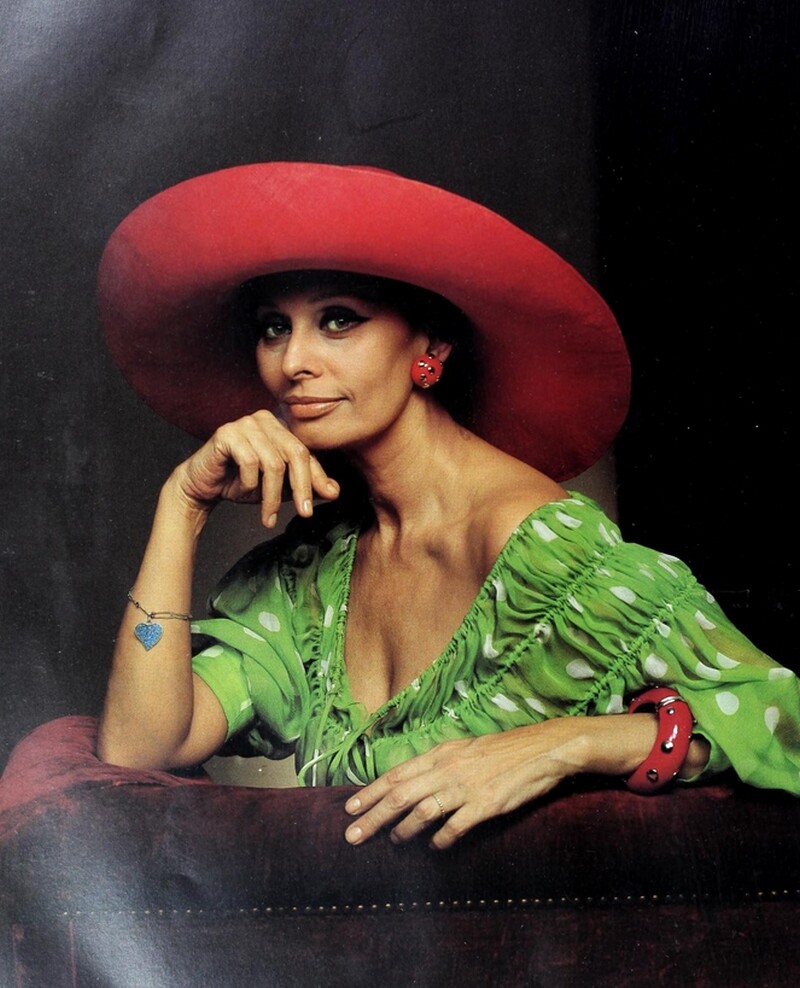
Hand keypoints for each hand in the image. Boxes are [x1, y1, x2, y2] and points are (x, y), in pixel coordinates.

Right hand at [170, 410, 338, 526]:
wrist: (202, 486)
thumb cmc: (240, 482)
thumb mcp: (279, 487)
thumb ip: (304, 485)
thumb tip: (334, 491)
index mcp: (280, 427)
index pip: (306, 452)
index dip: (317, 478)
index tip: (324, 500)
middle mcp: (265, 420)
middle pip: (295, 453)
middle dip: (302, 487)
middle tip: (304, 513)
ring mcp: (245, 423)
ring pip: (273, 463)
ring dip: (272, 495)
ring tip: (268, 516)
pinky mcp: (226, 433)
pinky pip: (249, 461)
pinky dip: (250, 483)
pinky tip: (244, 490)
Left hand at [344, 721, 589, 850]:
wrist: (542, 750)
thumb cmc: (503, 750)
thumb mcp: (465, 748)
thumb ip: (439, 763)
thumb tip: (412, 780)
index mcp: (441, 753)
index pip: (396, 774)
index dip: (370, 792)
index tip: (349, 807)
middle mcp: (448, 769)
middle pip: (400, 794)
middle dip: (373, 816)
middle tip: (352, 835)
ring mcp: (466, 788)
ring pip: (422, 811)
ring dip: (402, 831)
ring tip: (392, 842)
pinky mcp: (485, 805)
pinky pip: (455, 827)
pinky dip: (440, 840)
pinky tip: (434, 848)